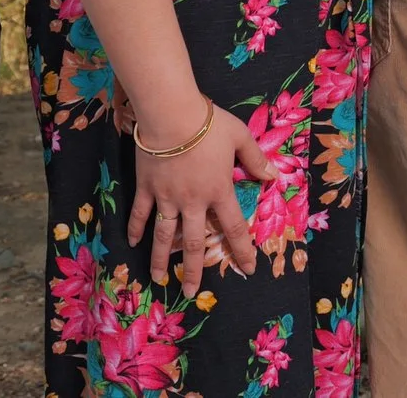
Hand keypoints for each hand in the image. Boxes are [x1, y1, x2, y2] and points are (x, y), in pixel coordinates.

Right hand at [128, 101, 278, 284]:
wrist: (171, 114)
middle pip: (194, 243)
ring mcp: (167, 197)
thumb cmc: (208, 124)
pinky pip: (141, 212)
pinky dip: (136, 228)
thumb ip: (256, 159)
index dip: (242, 249)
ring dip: (161, 259)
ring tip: (158, 279)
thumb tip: (273, 177)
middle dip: (194, 270)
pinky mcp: (147, 187)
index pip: (234, 227)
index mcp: (218, 190)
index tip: (248, 269)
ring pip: (164, 235)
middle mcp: (193, 201)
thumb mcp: (240, 137)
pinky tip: (133, 242)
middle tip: (191, 291)